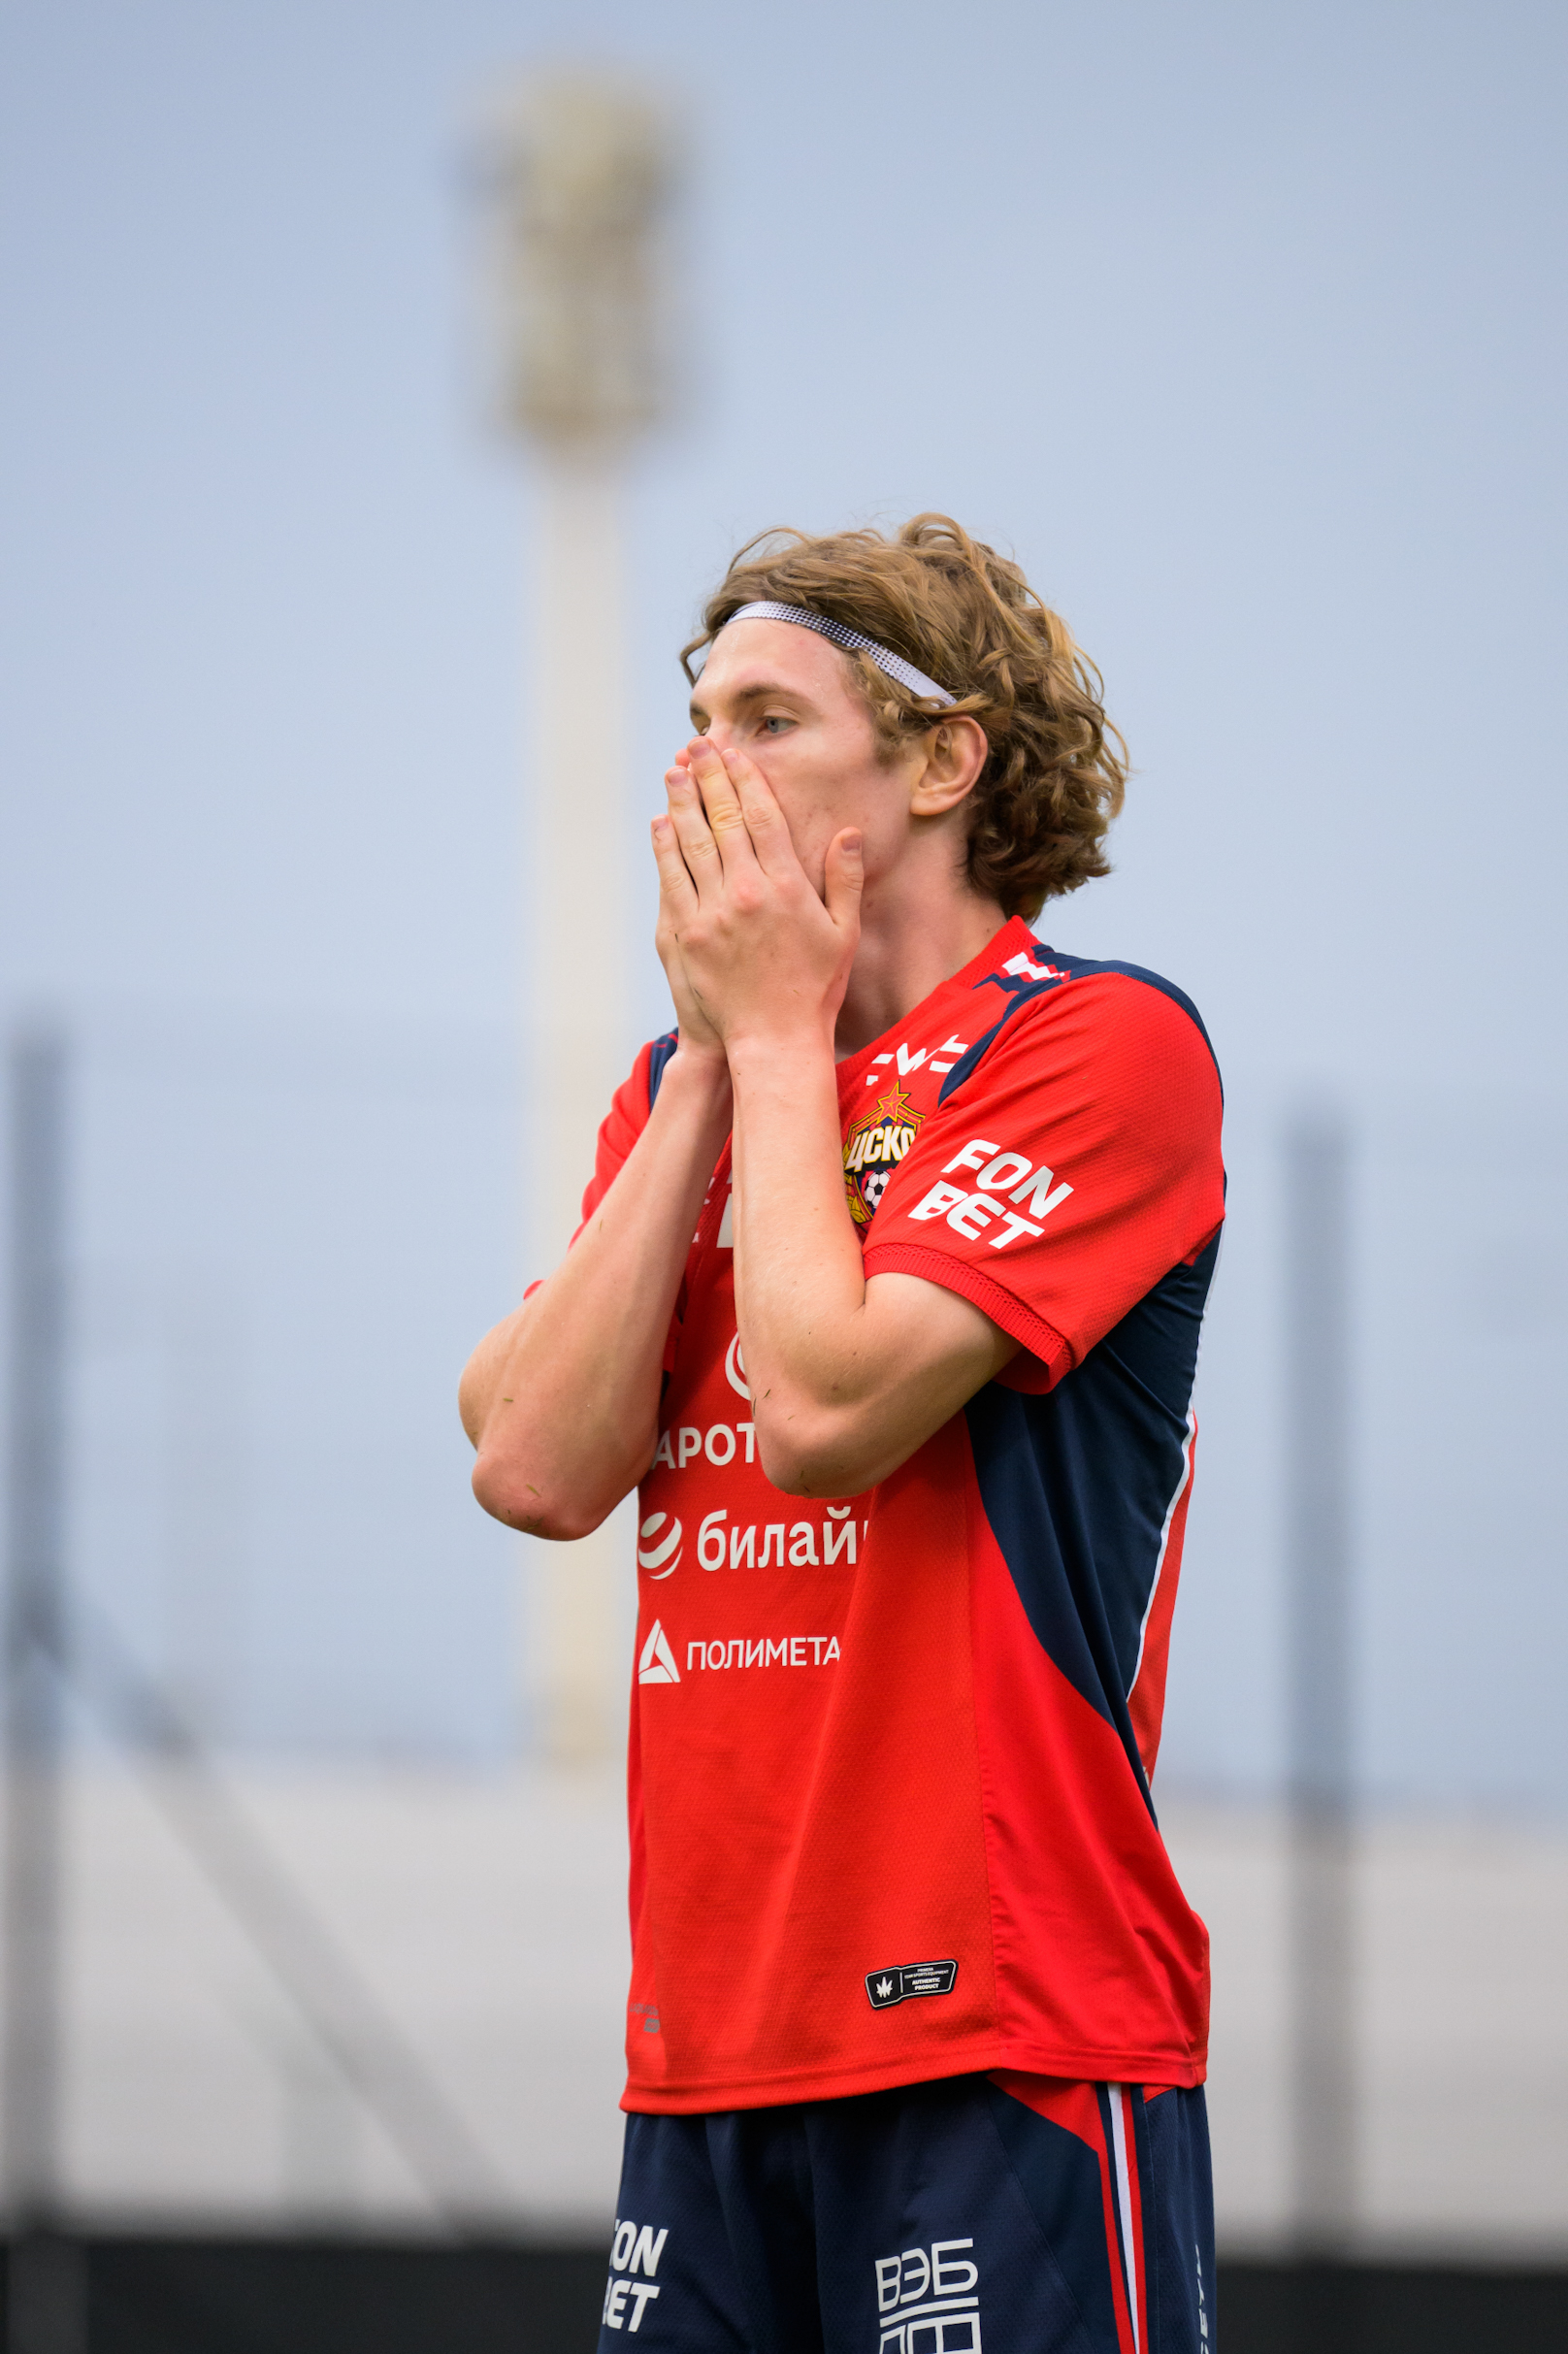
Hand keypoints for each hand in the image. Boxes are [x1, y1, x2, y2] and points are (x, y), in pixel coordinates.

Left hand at [650, 738, 862, 1056]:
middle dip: (710, 778)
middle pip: (724, 822)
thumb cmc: (815, 989)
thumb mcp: (843, 933)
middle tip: (697, 746)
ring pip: (692, 844)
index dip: (746, 780)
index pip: (763, 819)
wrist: (773, 1039)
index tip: (734, 753)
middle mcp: (747, 894)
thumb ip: (845, 880)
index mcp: (788, 889)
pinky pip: (672, 879)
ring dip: (682, 802)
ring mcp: (712, 914)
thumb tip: (849, 833)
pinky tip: (662, 822)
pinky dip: (665, 846)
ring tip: (675, 771)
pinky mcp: (686, 935)